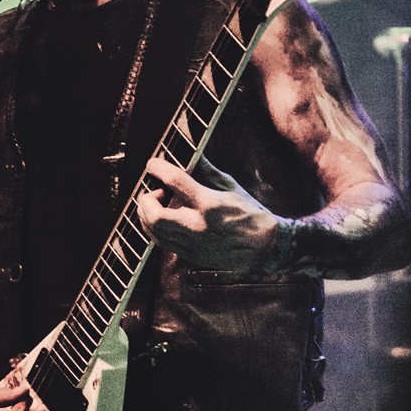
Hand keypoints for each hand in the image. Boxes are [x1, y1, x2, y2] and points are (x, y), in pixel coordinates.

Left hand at [136, 154, 279, 270]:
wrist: (265, 248)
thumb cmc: (249, 214)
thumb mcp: (230, 187)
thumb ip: (206, 171)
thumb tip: (192, 154)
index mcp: (210, 204)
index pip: (175, 181)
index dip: (158, 168)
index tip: (152, 164)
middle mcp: (198, 225)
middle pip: (155, 214)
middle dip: (146, 200)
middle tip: (155, 192)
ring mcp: (193, 244)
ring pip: (154, 231)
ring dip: (147, 214)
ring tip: (158, 205)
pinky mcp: (191, 256)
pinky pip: (162, 243)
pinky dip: (156, 229)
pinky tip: (163, 220)